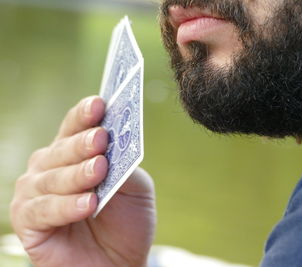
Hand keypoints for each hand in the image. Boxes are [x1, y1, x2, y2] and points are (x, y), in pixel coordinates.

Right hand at [10, 96, 155, 266]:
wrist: (120, 262)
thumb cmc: (126, 220)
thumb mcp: (134, 188)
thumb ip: (125, 166)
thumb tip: (114, 144)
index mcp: (73, 153)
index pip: (75, 127)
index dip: (85, 115)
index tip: (100, 104)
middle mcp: (50, 167)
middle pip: (63, 149)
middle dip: (83, 143)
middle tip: (101, 138)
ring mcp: (36, 193)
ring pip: (54, 178)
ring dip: (77, 174)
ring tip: (99, 171)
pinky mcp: (28, 221)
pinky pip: (45, 210)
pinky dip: (66, 206)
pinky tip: (87, 205)